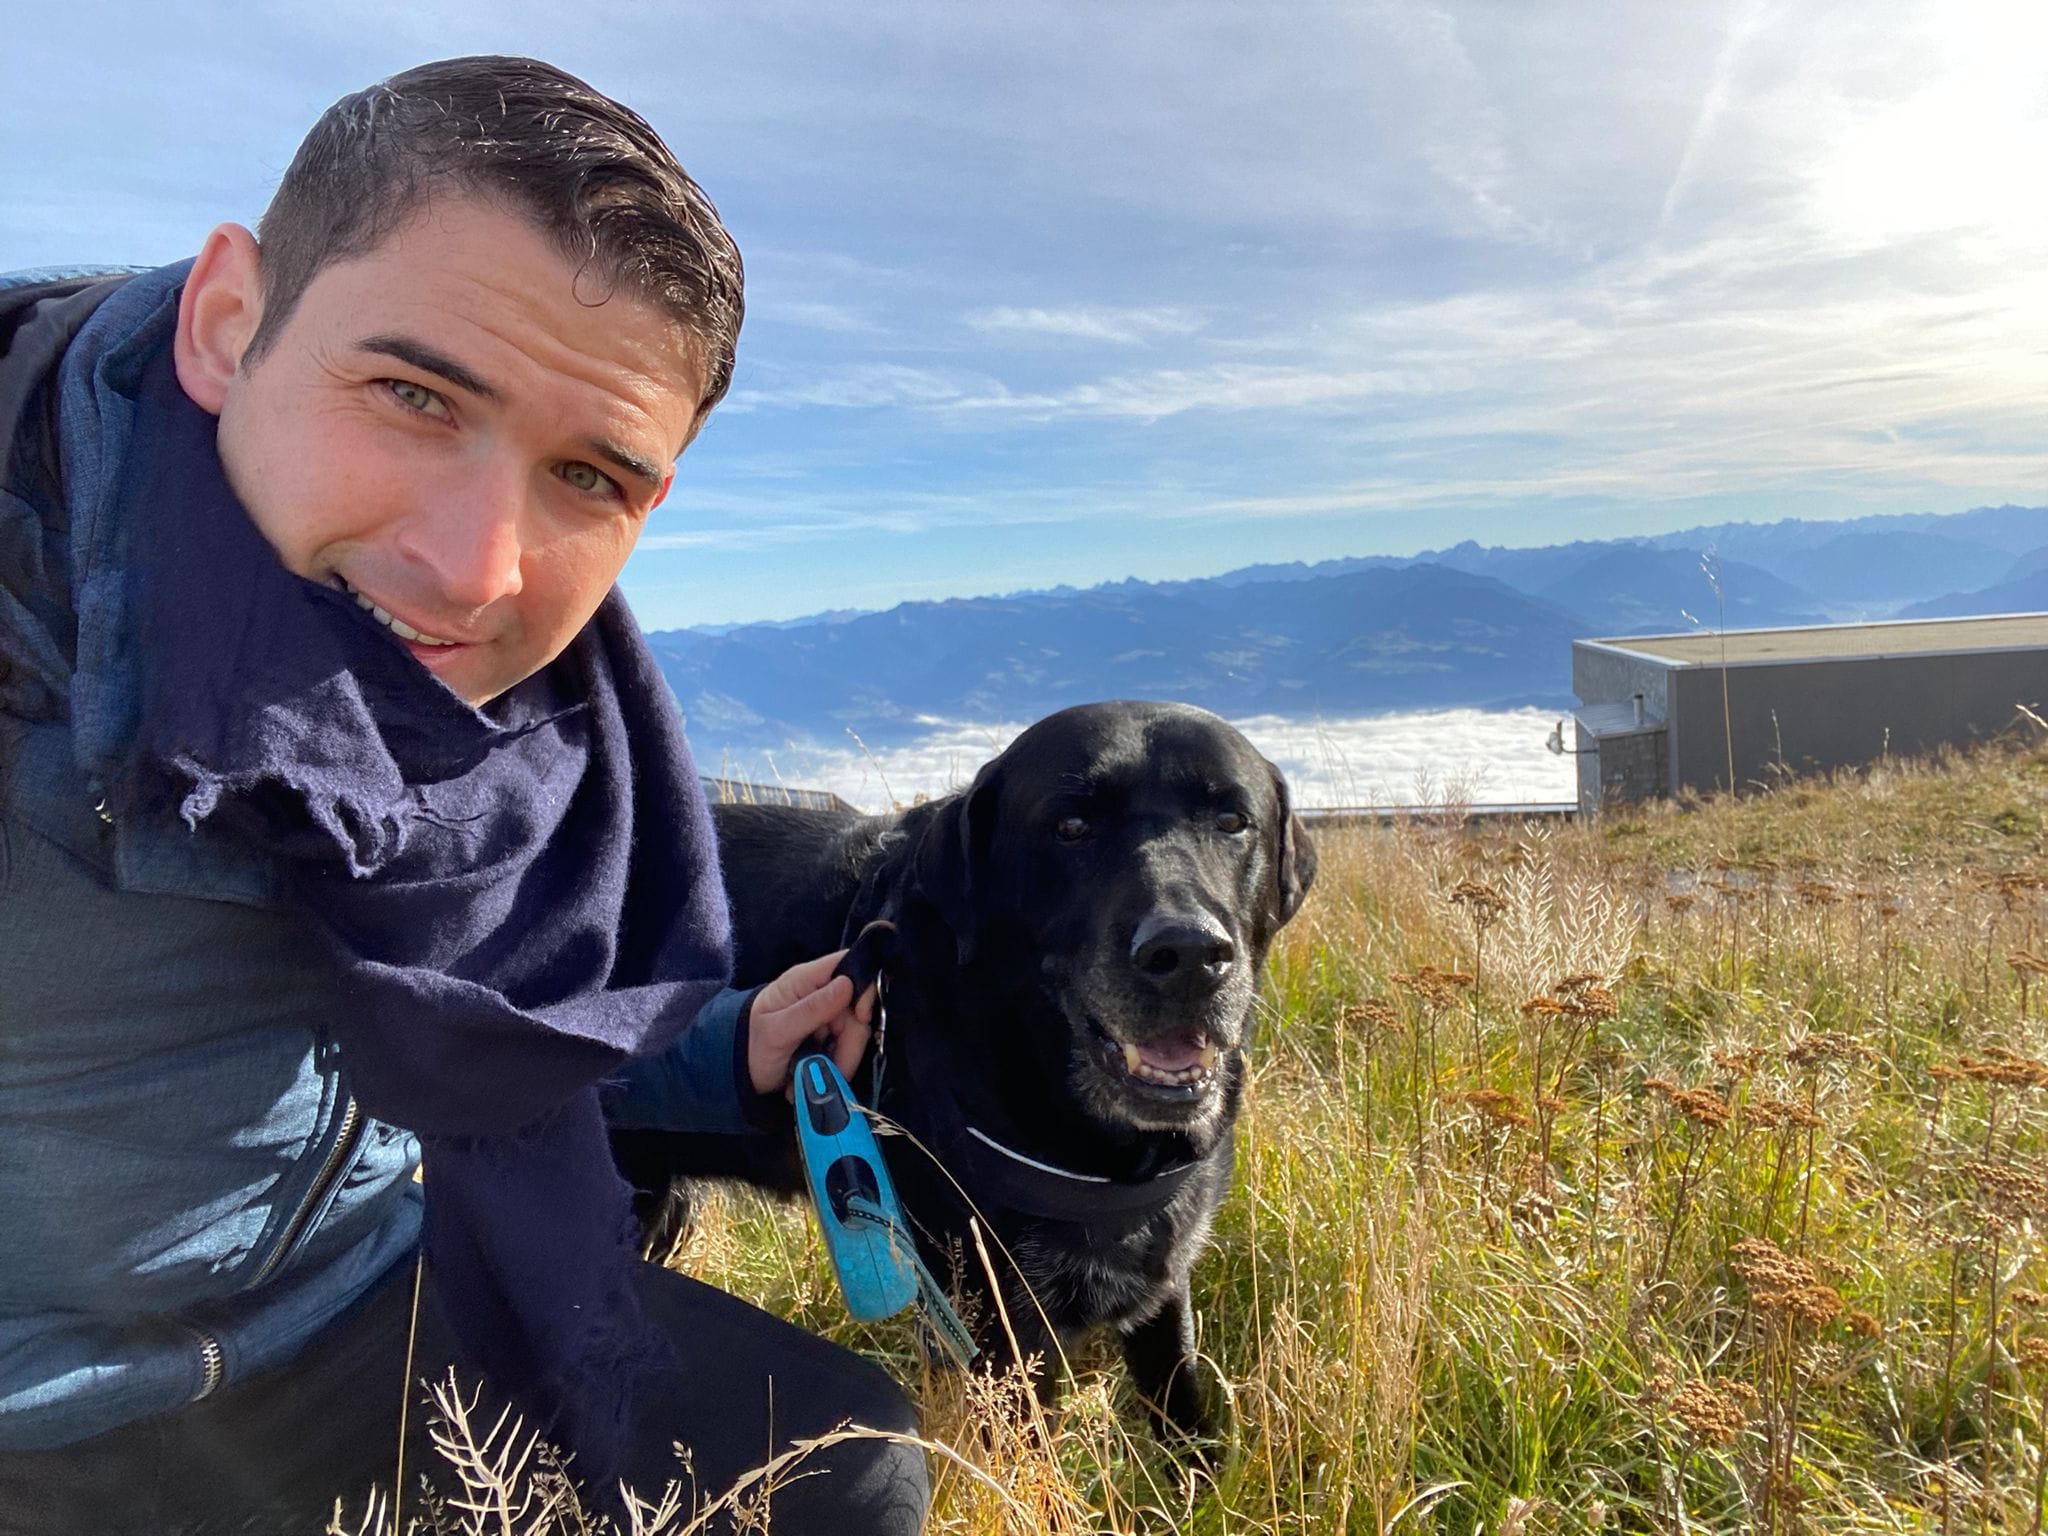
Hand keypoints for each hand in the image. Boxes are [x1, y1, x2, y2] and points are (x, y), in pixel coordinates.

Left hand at [745, 949, 878, 1097]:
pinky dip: (832, 1068)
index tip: (861, 1018)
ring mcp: (824, 1016)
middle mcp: (819, 994)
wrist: (733, 1070)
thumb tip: (847, 984)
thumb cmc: (748, 1044)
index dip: (864, 987)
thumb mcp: (777, 1030)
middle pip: (856, 1010)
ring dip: (839, 1063)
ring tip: (810, 1079)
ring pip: (853, 1035)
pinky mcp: (826, 1038)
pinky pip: (844, 1050)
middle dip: (850, 1044)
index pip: (848, 964)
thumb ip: (811, 1008)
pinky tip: (810, 1078)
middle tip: (833, 1070)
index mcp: (805, 980)